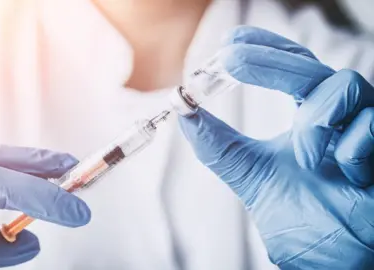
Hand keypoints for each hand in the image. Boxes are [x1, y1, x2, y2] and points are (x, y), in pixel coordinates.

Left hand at [179, 26, 373, 268]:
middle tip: (231, 59)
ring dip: (315, 122)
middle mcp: (338, 115)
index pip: (289, 67)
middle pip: (308, 66)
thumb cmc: (306, 220)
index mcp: (308, 117)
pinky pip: (371, 124)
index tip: (230, 42)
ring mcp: (365, 127)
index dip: (264, 47)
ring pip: (344, 85)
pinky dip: (351, 148)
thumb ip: (220, 146)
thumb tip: (183, 112)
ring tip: (306, 159)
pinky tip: (346, 174)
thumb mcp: (253, 176)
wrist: (337, 262)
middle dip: (269, 61)